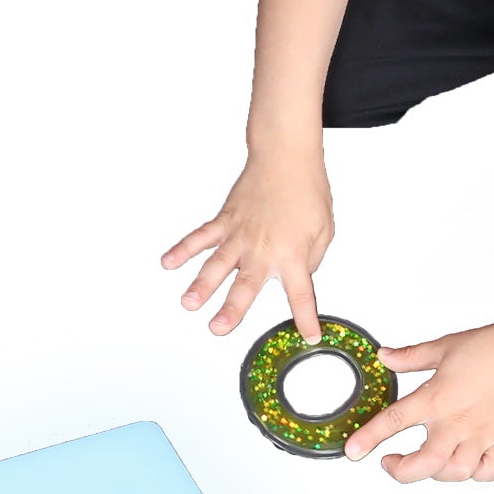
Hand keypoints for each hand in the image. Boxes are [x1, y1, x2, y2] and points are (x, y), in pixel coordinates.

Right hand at [162, 150, 333, 340]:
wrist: (287, 157)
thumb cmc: (307, 191)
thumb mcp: (324, 231)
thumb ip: (311, 261)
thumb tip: (297, 278)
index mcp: (293, 254)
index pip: (301, 294)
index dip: (305, 318)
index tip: (308, 336)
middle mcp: (263, 248)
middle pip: (246, 285)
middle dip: (232, 309)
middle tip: (218, 328)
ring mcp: (240, 235)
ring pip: (217, 264)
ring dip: (201, 285)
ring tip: (189, 303)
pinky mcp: (226, 220)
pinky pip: (201, 237)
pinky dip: (183, 249)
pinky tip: (168, 262)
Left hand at [343, 319, 493, 482]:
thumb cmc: (492, 346)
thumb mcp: (442, 347)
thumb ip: (409, 357)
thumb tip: (385, 357)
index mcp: (437, 398)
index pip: (393, 422)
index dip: (368, 438)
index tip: (354, 451)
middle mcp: (457, 422)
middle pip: (424, 465)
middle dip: (401, 472)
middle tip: (392, 463)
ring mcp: (482, 435)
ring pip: (455, 473)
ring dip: (437, 473)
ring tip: (429, 461)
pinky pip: (491, 470)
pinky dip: (479, 473)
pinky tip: (469, 463)